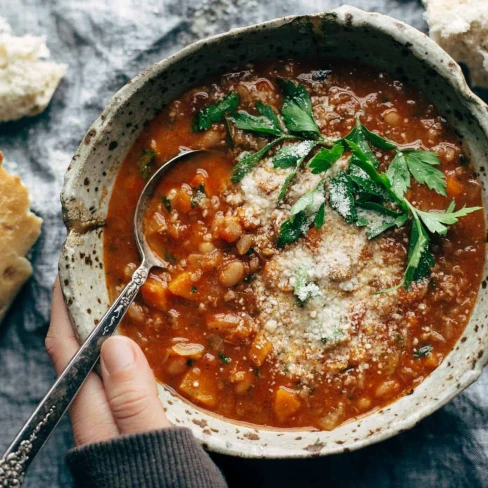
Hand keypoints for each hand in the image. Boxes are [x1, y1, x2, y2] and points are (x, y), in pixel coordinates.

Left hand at [45, 279, 170, 445]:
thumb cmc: (162, 480)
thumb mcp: (150, 441)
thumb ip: (132, 401)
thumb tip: (114, 345)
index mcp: (93, 414)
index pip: (67, 349)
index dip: (63, 308)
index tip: (70, 273)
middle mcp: (95, 413)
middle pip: (80, 350)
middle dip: (86, 310)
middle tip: (106, 277)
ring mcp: (113, 417)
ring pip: (103, 361)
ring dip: (111, 327)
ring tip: (128, 299)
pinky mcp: (131, 422)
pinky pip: (124, 375)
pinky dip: (132, 350)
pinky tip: (150, 343)